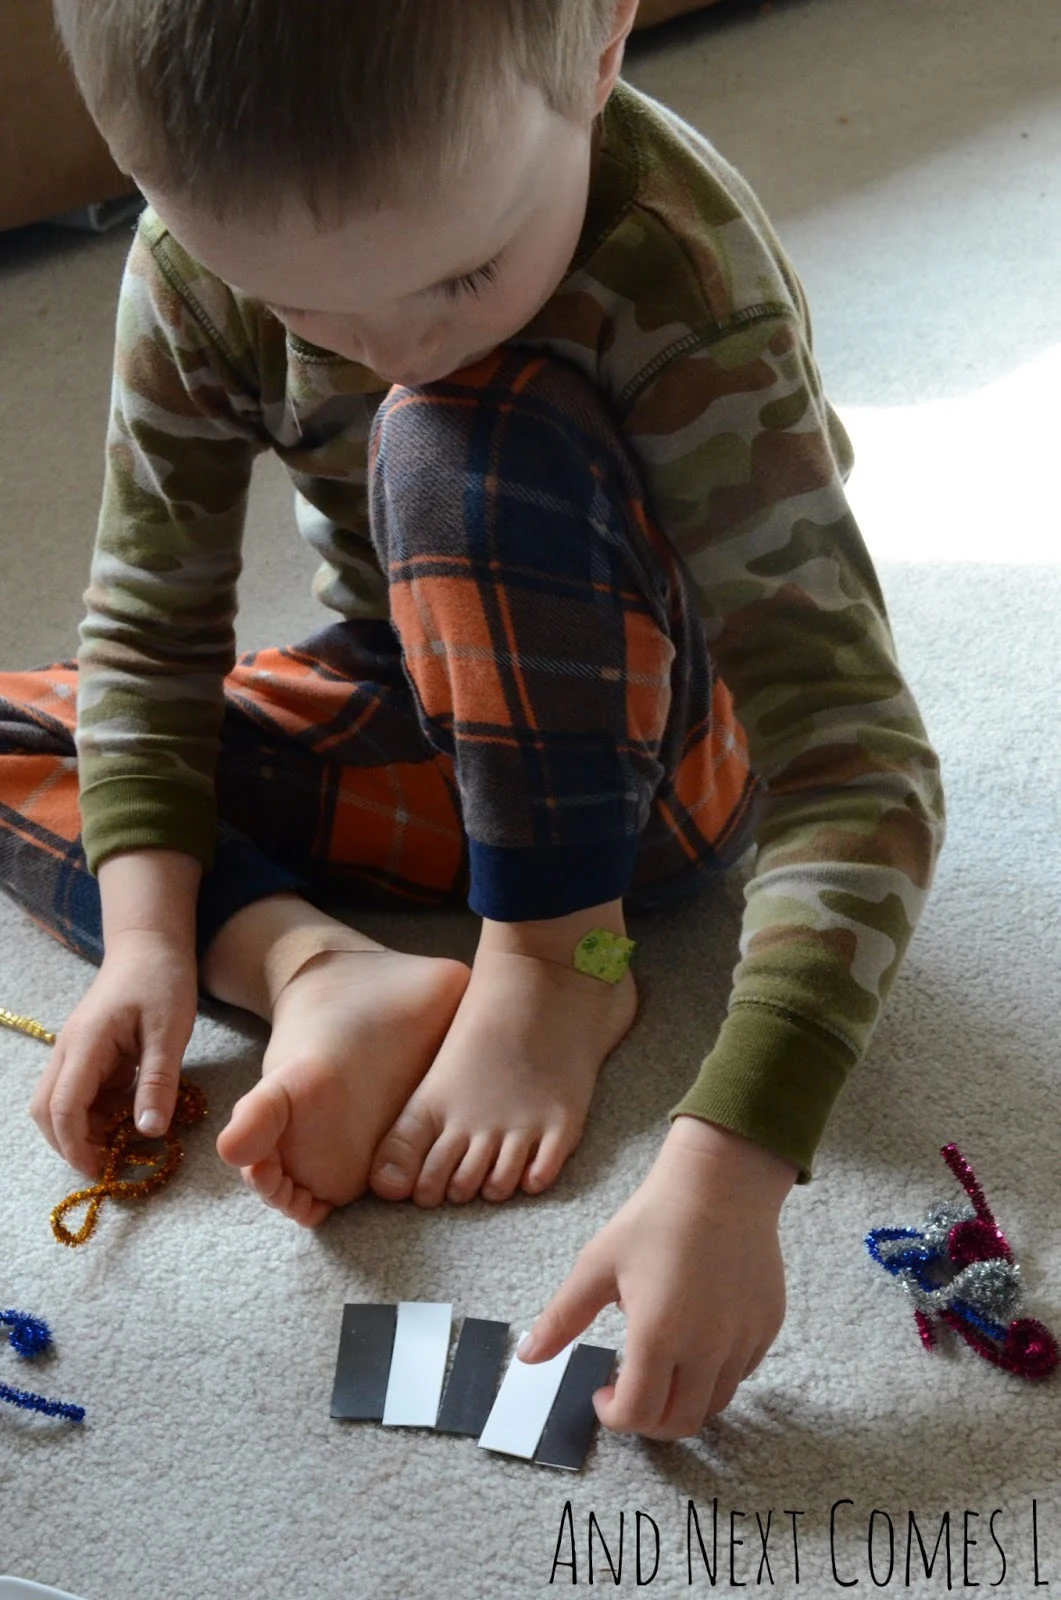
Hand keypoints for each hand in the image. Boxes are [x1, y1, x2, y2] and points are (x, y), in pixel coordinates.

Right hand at [28, 930, 198, 1176]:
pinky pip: (83, 1093)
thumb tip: (148, 1133)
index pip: (62, 1108)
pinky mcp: (89, 1054)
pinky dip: (100, 1112)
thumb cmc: (161, 980)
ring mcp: (76, 1053)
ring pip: (62, 1104)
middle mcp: (69, 1052)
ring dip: (87, 1128)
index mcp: (85, 1045)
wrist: (150, 944)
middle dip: (71, 1144)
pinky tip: (132, 1112)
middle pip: (48, 1111)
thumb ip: (158, 1081)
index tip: (101, 1172)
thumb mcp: (170, 1031)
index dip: (76, 1146)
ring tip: (127, 1139)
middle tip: (111, 1164)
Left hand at [518, 1118, 796, 1438]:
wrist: (721, 1182)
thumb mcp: (598, 1264)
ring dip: (682, 1401)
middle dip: (647, 1421)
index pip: (638, 1414)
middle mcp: (706, 1348)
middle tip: (629, 1392)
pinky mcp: (767, 1327)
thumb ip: (563, 1318)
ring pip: (714, 1404)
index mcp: (658, 1335)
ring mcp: (743, 1340)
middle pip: (679, 1424)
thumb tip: (527, 1357)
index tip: (602, 1393)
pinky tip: (695, 1342)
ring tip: (662, 1368)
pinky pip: (741, 1373)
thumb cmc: (654, 1218)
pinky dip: (714, 1376)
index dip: (613, 1416)